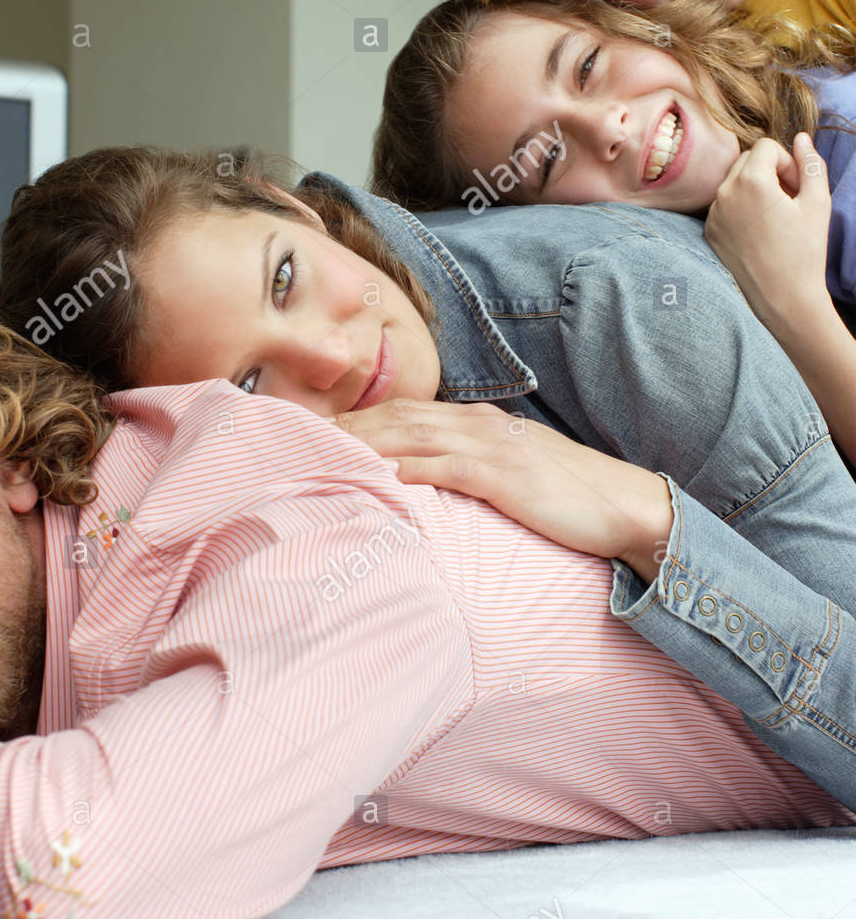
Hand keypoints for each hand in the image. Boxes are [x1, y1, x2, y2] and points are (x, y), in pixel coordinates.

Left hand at [334, 400, 673, 578]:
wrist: (626, 506)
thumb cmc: (564, 497)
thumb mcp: (506, 475)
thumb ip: (463, 469)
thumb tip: (419, 483)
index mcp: (473, 421)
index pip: (399, 412)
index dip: (353, 420)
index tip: (310, 433)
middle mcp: (475, 423)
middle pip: (392, 417)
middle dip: (341, 426)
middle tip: (292, 439)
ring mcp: (488, 446)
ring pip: (407, 435)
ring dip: (359, 443)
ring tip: (315, 453)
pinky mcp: (501, 474)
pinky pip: (442, 466)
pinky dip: (403, 469)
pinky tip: (372, 478)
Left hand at [705, 133, 831, 337]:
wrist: (782, 297)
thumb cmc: (804, 250)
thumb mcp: (817, 202)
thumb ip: (811, 164)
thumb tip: (802, 138)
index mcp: (750, 181)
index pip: (766, 146)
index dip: (787, 162)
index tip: (797, 187)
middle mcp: (723, 193)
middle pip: (746, 160)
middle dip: (770, 171)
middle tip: (789, 199)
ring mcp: (712, 213)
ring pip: (733, 181)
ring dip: (755, 188)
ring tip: (776, 215)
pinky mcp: (708, 230)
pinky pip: (724, 204)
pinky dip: (741, 207)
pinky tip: (760, 230)